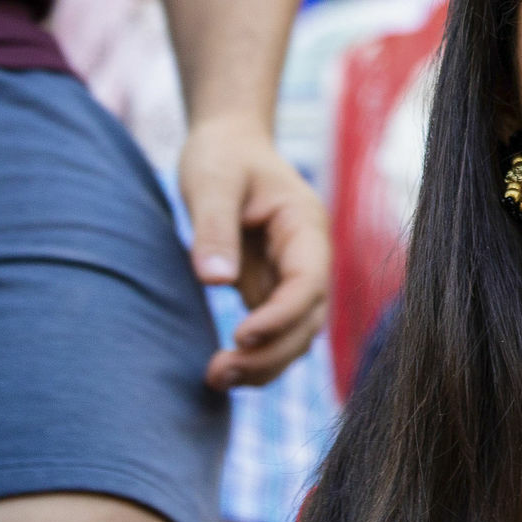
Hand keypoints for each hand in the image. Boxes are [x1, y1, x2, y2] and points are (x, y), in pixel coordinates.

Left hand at [179, 117, 328, 389]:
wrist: (230, 143)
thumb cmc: (222, 155)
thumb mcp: (211, 180)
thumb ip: (213, 227)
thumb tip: (214, 281)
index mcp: (305, 227)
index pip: (308, 282)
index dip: (281, 315)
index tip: (240, 336)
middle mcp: (310, 257)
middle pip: (309, 320)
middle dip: (271, 352)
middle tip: (218, 373)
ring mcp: (294, 276)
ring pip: (297, 334)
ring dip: (265, 363)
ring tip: (216, 378)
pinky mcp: (273, 289)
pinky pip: (275, 332)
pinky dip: (256, 356)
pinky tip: (223, 370)